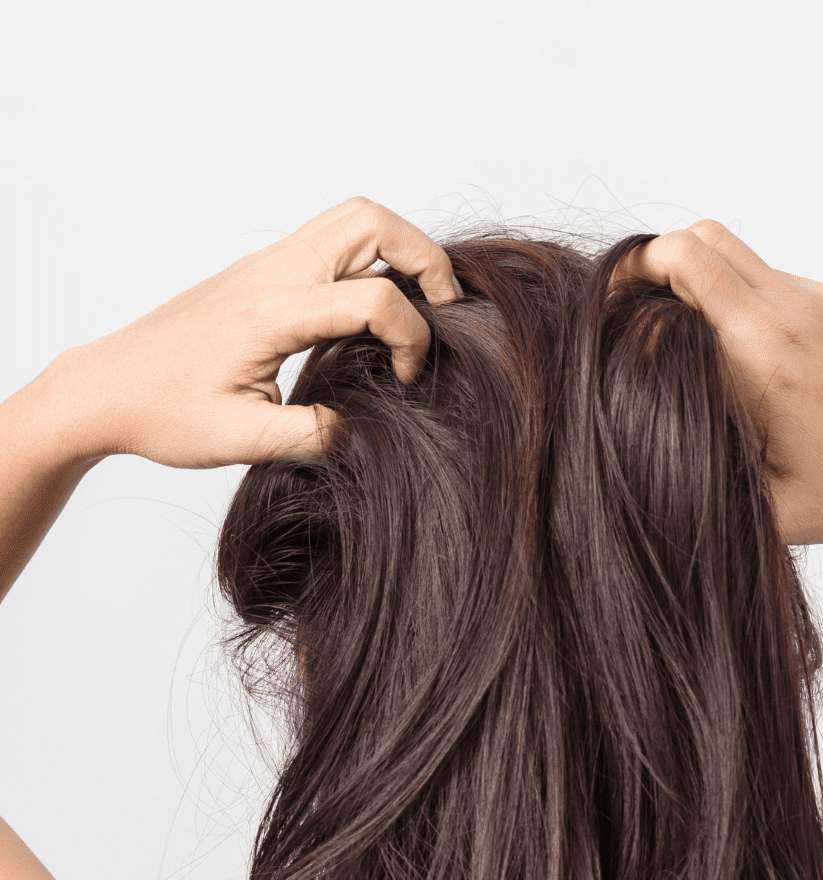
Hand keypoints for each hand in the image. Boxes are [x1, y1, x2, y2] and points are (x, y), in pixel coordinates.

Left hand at [38, 197, 461, 469]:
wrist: (105, 388)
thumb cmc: (163, 413)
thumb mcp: (242, 442)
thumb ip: (312, 437)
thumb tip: (359, 429)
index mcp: (271, 313)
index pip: (372, 298)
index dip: (411, 339)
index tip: (405, 381)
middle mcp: (272, 273)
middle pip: (372, 220)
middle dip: (425, 259)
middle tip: (442, 311)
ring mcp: (265, 264)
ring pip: (353, 218)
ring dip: (399, 251)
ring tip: (417, 305)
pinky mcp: (261, 272)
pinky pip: (331, 240)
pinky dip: (370, 260)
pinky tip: (370, 314)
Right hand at [613, 223, 822, 545]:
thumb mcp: (766, 510)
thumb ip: (697, 486)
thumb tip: (633, 477)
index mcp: (762, 355)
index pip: (684, 264)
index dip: (632, 278)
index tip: (608, 317)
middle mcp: (786, 312)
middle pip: (698, 238)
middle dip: (651, 267)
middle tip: (628, 314)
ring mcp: (809, 300)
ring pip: (726, 245)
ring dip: (688, 274)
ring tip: (669, 329)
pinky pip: (756, 271)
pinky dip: (723, 290)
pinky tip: (720, 346)